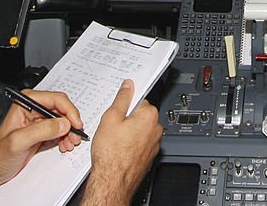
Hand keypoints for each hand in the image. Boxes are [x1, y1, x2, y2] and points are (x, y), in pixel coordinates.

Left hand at [0, 89, 84, 188]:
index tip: (75, 124)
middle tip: (75, 136)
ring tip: (69, 143)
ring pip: (63, 121)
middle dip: (71, 123)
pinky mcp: (42, 133)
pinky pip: (60, 131)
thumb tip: (63, 123)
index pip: (56, 99)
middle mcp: (33, 109)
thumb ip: (41, 130)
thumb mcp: (18, 142)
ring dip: (69, 132)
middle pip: (62, 109)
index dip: (69, 111)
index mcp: (26, 103)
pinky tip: (64, 145)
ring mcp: (38, 121)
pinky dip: (65, 138)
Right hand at [84, 79, 162, 204]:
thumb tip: (128, 86)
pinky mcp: (149, 156)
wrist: (113, 181)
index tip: (119, 109)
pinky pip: (140, 144)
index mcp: (149, 115)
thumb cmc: (111, 154)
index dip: (126, 105)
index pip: (140, 100)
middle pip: (141, 116)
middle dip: (128, 119)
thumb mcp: (111, 118)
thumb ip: (122, 99)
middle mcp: (156, 129)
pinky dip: (132, 145)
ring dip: (130, 133)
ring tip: (115, 140)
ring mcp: (154, 144)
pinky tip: (119, 150)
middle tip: (113, 127)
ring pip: (140, 131)